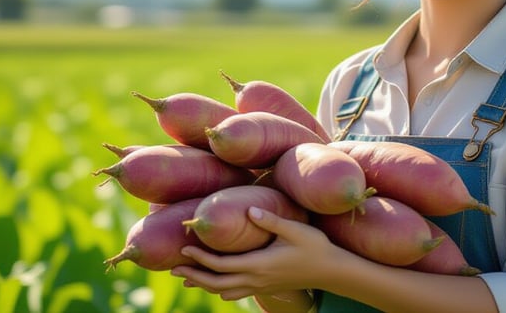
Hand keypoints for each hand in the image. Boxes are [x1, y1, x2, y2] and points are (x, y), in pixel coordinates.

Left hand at [171, 206, 336, 301]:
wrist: (332, 271)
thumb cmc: (315, 246)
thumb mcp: (295, 230)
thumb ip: (272, 220)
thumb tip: (249, 211)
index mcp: (259, 264)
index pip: (222, 265)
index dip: (201, 258)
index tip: (183, 248)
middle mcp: (256, 279)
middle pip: (217, 283)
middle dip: (194, 276)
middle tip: (173, 269)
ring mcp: (260, 286)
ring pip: (224, 292)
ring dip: (204, 285)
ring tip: (186, 279)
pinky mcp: (265, 288)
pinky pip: (236, 293)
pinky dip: (220, 290)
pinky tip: (215, 287)